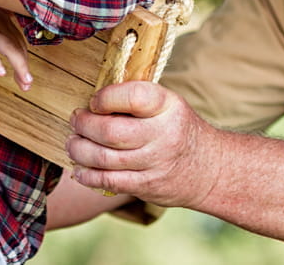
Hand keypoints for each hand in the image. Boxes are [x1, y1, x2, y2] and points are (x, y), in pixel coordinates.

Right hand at [0, 0, 32, 90]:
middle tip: (27, 85)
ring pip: (10, 49)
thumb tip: (5, 37)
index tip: (25, 75)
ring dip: (20, 67)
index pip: (20, 42)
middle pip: (18, 48)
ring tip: (24, 83)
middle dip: (24, 68)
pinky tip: (1, 72)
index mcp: (3, 19)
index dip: (24, 59)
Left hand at [66, 81, 223, 208]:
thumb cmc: (177, 128)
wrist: (210, 168)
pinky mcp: (147, 186)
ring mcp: (155, 163)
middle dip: (84, 125)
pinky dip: (87, 175)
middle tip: (76, 121)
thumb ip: (135, 100)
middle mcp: (164, 134)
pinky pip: (108, 181)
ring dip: (79, 150)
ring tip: (73, 143)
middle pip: (111, 132)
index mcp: (168, 106)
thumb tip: (91, 100)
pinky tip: (80, 169)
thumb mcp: (167, 105)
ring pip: (104, 158)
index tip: (94, 101)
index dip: (106, 98)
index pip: (133, 97)